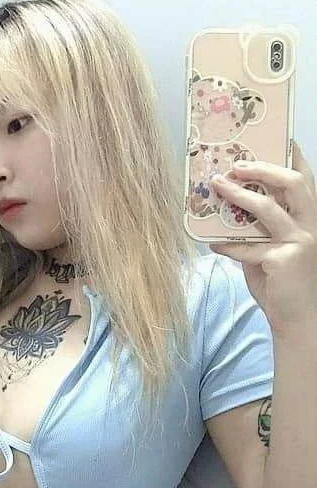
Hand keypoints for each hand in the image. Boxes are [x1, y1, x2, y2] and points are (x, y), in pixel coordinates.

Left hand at [208, 140, 316, 339]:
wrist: (298, 319)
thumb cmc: (283, 283)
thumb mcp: (271, 252)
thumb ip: (257, 233)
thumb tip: (228, 216)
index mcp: (310, 220)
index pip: (305, 181)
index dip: (294, 158)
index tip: (279, 139)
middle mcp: (311, 226)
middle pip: (293, 184)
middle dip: (264, 169)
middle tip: (236, 164)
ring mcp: (300, 242)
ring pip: (268, 208)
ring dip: (238, 195)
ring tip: (216, 185)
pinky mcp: (285, 260)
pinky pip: (248, 247)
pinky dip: (227, 244)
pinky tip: (211, 242)